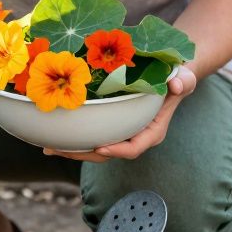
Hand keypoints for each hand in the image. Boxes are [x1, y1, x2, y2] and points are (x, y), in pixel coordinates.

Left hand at [44, 66, 197, 162]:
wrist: (169, 77)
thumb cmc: (175, 77)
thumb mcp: (183, 77)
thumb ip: (182, 82)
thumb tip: (178, 85)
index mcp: (152, 131)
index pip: (135, 147)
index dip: (118, 150)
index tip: (101, 148)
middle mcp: (134, 137)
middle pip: (108, 153)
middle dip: (84, 154)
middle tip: (59, 151)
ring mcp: (121, 134)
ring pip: (96, 148)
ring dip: (72, 150)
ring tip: (48, 148)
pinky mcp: (111, 128)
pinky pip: (91, 137)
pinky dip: (73, 138)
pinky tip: (53, 137)